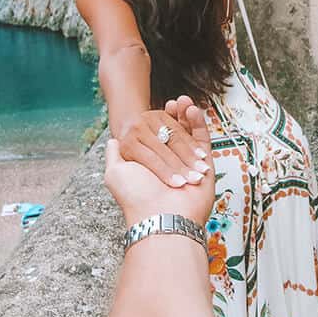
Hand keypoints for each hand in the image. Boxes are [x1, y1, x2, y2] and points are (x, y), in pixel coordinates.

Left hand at [105, 103, 213, 227]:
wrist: (159, 216)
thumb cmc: (136, 196)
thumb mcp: (116, 173)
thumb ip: (114, 155)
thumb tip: (112, 141)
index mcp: (152, 166)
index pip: (156, 137)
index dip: (158, 121)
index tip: (159, 107)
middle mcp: (171, 166)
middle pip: (174, 134)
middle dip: (174, 117)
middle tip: (173, 101)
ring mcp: (188, 165)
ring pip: (189, 135)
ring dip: (187, 116)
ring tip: (183, 100)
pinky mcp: (205, 165)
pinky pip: (203, 141)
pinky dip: (199, 124)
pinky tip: (192, 110)